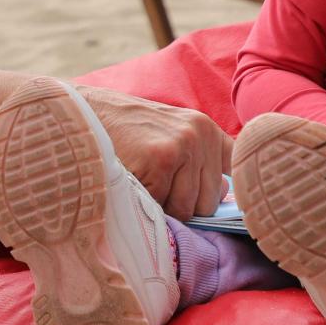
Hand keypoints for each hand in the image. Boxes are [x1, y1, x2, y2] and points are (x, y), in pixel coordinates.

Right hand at [75, 84, 230, 219]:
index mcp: (208, 130)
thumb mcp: (173, 137)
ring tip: (143, 182)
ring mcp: (182, 145)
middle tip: (157, 186)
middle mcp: (201, 134)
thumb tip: (227, 196)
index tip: (223, 208)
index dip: (230, 194)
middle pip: (208, 202)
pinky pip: (162, 205)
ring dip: (162, 207)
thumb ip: (202, 163)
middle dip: (183, 206)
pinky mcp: (161, 158)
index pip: (238, 170)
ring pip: (186, 209)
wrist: (87, 115)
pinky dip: (145, 203)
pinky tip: (133, 181)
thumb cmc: (130, 134)